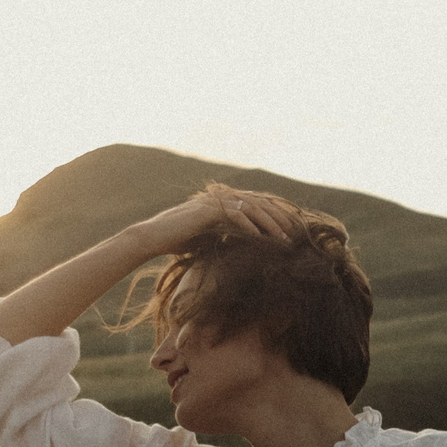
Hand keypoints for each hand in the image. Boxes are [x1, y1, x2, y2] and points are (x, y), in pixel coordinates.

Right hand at [133, 188, 302, 254]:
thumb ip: (224, 237)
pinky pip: (233, 215)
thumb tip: (244, 246)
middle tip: (294, 233)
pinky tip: (260, 236)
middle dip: (277, 218)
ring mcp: (212, 202)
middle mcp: (219, 200)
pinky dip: (248, 225)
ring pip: (249, 208)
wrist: (152, 238)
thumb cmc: (176, 242)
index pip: (254, 206)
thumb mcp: (207, 240)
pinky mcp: (205, 210)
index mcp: (221, 205)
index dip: (273, 217)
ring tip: (282, 237)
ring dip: (268, 223)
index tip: (288, 231)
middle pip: (257, 203)